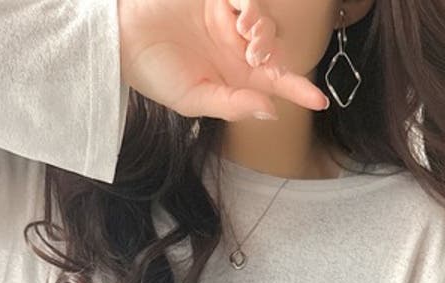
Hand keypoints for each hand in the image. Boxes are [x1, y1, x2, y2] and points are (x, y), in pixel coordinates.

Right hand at [118, 0, 329, 120]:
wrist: (122, 40)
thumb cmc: (155, 74)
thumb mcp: (194, 100)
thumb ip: (233, 105)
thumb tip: (271, 110)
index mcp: (232, 79)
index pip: (272, 85)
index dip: (298, 91)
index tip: (321, 102)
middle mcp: (233, 50)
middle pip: (273, 51)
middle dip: (274, 55)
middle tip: (257, 57)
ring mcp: (226, 21)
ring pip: (264, 23)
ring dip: (265, 31)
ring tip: (247, 38)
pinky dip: (251, 7)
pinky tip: (242, 19)